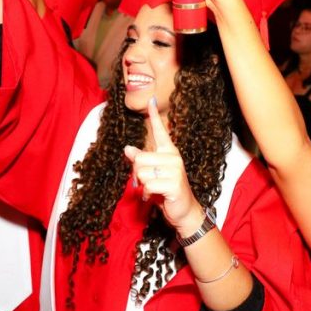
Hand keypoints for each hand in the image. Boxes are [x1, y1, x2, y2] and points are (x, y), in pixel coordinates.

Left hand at [123, 97, 202, 234]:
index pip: (160, 131)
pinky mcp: (174, 183)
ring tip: (153, 189)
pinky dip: (147, 194)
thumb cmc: (166, 189)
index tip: (151, 100)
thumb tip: (127, 149)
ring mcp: (175, 170)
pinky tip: (156, 196)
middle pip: (139, 158)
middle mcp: (173, 157)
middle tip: (146, 182)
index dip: (154, 116)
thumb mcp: (151, 173)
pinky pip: (148, 185)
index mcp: (169, 152)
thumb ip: (140, 160)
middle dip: (137, 174)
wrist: (183, 210)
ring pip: (141, 172)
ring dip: (142, 185)